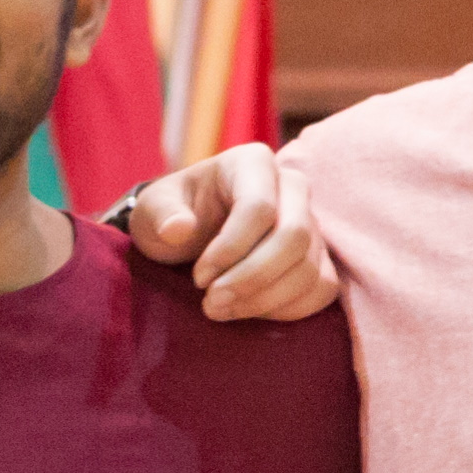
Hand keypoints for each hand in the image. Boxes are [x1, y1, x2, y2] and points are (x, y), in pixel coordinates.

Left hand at [129, 143, 339, 321]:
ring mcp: (311, 222)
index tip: (198, 278)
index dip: (229, 249)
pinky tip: (249, 310)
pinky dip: (286, 310)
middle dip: (251, 278)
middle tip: (212, 302)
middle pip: (294, 237)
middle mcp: (291, 187)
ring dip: (264, 300)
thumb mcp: (152, 209)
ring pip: (308, 268)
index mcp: (252, 162)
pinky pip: (320, 289)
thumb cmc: (174, 214)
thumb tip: (178, 229)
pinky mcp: (318, 257)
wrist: (191, 232)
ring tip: (220, 309)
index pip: (259, 207)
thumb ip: (160, 215)